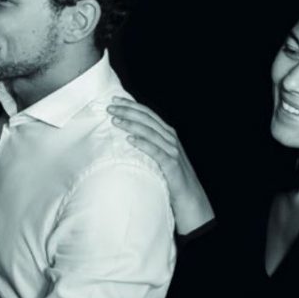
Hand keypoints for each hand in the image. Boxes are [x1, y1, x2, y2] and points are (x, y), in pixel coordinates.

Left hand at [108, 96, 215, 234]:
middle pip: (147, 119)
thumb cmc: (169, 176)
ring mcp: (172, 151)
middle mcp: (170, 138)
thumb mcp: (158, 155)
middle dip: (127, 111)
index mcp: (166, 133)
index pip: (147, 114)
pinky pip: (156, 152)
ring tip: (115, 120)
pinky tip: (130, 139)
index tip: (114, 99)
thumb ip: (147, 143)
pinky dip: (143, 144)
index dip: (131, 105)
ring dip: (131, 124)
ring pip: (150, 132)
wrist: (189, 198)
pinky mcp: (172, 165)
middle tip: (109, 107)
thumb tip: (124, 133)